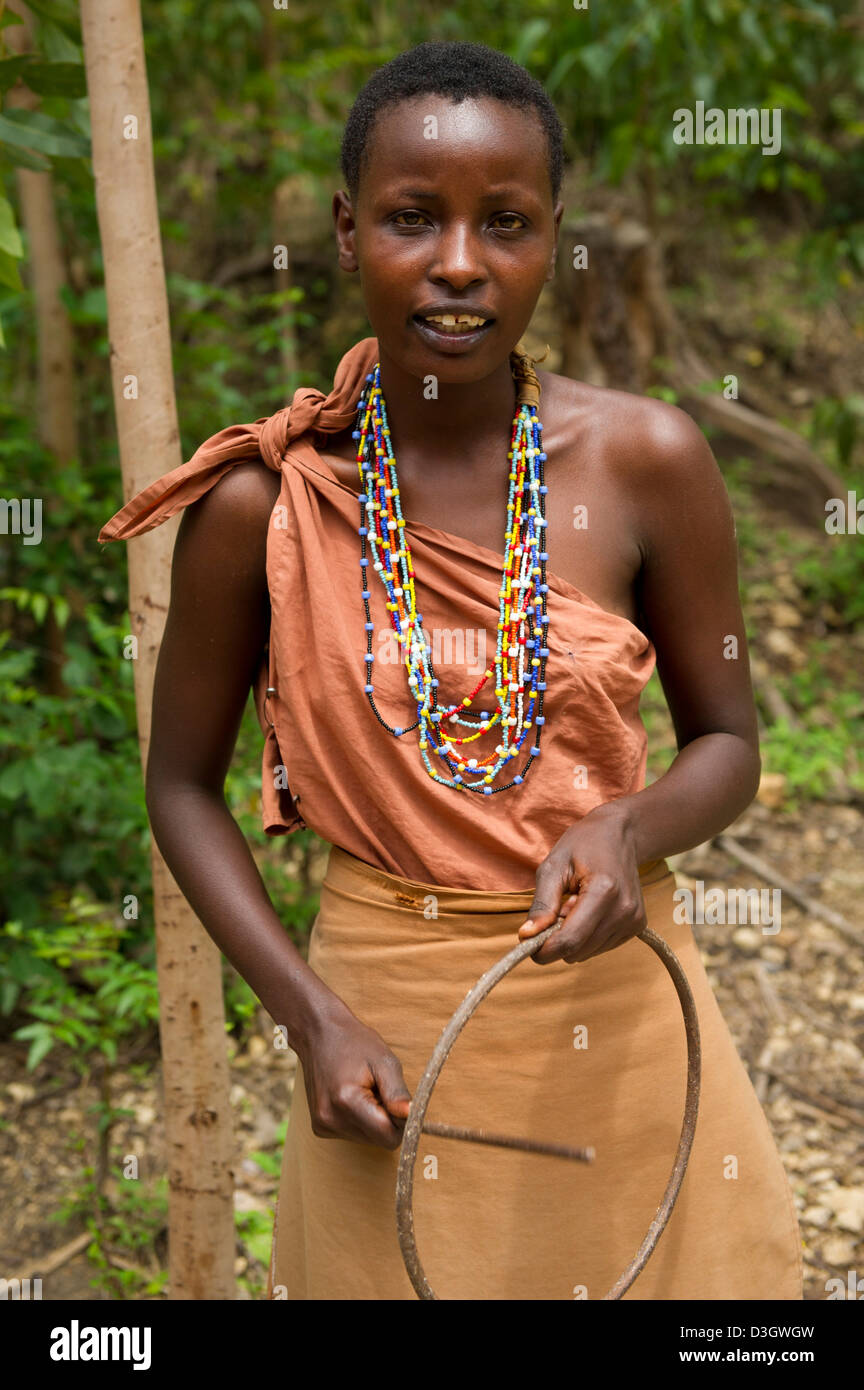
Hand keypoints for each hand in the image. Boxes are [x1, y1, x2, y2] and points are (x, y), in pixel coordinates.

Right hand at [297, 1003, 411, 1149]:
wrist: (319, 1033)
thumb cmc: (355, 1042)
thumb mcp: (384, 1060)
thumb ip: (397, 1092)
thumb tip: (410, 1116)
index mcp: (347, 1102)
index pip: (388, 1137)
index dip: (401, 1121)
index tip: (397, 1099)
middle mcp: (331, 1120)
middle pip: (378, 1141)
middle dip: (386, 1120)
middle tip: (379, 1089)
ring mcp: (322, 1125)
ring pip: (367, 1139)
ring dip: (373, 1119)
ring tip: (364, 1090)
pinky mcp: (319, 1127)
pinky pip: (352, 1134)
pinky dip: (359, 1120)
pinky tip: (351, 1096)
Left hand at [517, 804, 646, 964]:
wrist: (621, 834)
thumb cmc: (583, 845)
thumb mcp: (553, 866)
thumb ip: (542, 904)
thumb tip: (527, 936)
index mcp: (604, 892)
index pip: (570, 940)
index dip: (544, 949)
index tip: (527, 942)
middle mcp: (624, 911)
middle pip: (578, 951)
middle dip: (558, 937)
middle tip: (559, 906)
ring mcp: (634, 920)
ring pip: (587, 953)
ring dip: (574, 936)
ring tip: (577, 903)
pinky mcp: (638, 926)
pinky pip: (600, 947)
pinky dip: (588, 935)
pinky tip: (590, 909)